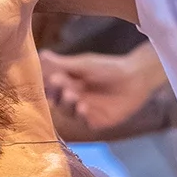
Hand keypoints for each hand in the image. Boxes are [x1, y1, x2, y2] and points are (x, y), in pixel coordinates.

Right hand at [40, 45, 165, 131]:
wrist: (136, 77)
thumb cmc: (109, 68)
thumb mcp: (84, 64)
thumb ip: (63, 63)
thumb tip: (41, 54)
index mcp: (67, 84)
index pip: (50, 87)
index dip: (46, 83)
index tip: (44, 77)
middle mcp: (72, 99)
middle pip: (57, 100)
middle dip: (56, 92)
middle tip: (57, 82)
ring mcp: (83, 111)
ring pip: (68, 112)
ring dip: (67, 104)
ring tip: (71, 94)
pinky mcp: (96, 121)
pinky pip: (84, 122)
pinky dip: (81, 115)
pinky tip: (83, 106)